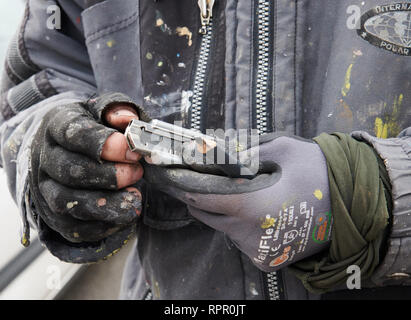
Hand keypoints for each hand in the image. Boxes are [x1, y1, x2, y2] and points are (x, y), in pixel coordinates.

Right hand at [29, 96, 143, 243]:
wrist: (64, 150)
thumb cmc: (91, 129)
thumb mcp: (103, 111)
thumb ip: (118, 110)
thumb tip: (127, 119)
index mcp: (56, 126)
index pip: (74, 134)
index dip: (106, 144)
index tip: (133, 151)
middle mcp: (45, 158)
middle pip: (71, 172)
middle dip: (110, 176)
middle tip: (137, 172)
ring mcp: (46, 189)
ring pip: (69, 203)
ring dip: (107, 204)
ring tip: (135, 198)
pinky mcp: (54, 215)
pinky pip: (74, 227)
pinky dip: (102, 226)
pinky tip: (124, 215)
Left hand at [143, 133, 331, 271]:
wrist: (353, 205)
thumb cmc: (318, 173)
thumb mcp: (283, 149)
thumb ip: (244, 149)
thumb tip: (213, 148)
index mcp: (251, 207)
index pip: (201, 198)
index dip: (185, 184)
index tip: (173, 174)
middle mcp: (250, 235)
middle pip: (206, 215)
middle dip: (200, 196)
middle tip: (203, 179)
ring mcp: (257, 251)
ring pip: (221, 228)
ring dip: (221, 210)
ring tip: (238, 192)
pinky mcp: (265, 260)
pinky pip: (238, 239)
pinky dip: (237, 224)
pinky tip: (254, 210)